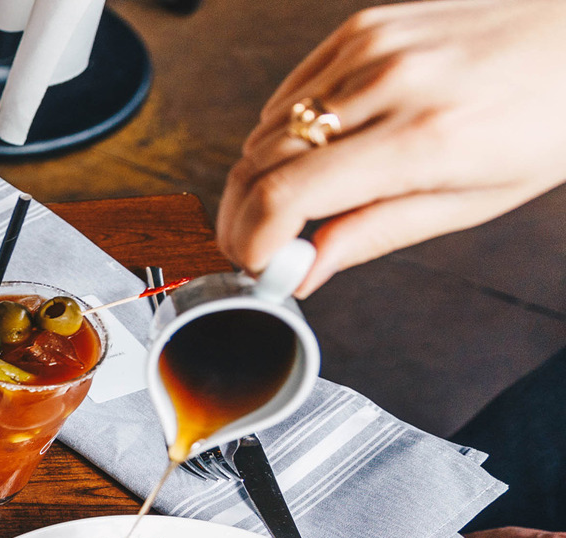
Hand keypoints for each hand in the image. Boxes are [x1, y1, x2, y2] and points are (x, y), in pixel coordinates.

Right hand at [218, 0, 565, 295]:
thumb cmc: (545, 121)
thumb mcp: (473, 201)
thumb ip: (378, 233)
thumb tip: (306, 270)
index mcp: (423, 139)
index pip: (288, 195)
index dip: (251, 240)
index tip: (254, 266)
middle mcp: (389, 84)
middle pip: (261, 162)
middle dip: (241, 217)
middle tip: (252, 249)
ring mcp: (371, 49)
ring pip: (266, 129)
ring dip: (261, 177)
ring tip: (288, 208)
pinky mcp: (362, 28)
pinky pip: (290, 92)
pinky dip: (283, 133)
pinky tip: (310, 156)